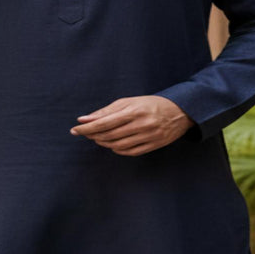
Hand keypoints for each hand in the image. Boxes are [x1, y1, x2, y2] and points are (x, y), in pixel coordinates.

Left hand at [69, 95, 193, 155]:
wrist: (180, 111)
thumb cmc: (150, 104)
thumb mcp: (129, 102)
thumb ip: (106, 111)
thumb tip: (83, 119)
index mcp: (134, 110)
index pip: (104, 122)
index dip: (87, 128)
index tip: (74, 130)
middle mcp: (141, 124)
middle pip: (109, 135)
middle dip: (93, 135)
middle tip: (84, 133)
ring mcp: (148, 136)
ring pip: (118, 145)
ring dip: (103, 143)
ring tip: (97, 138)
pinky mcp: (153, 145)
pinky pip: (130, 152)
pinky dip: (117, 149)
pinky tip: (112, 144)